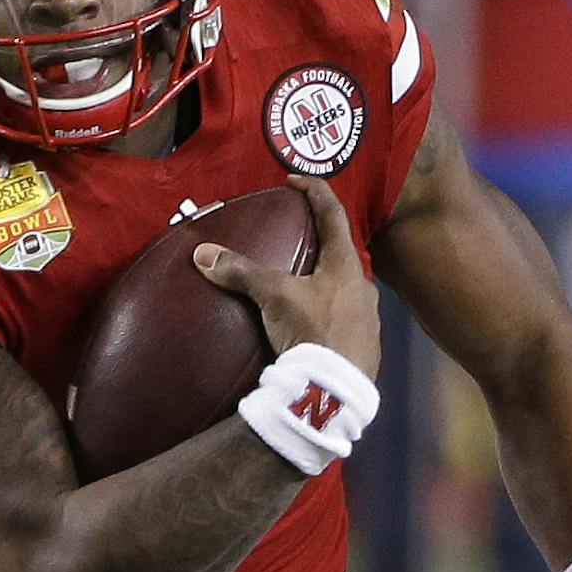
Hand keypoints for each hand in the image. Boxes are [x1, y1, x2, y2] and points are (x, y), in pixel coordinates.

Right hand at [194, 175, 380, 377]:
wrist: (336, 391)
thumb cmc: (312, 331)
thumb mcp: (274, 297)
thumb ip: (241, 272)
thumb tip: (202, 253)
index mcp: (346, 265)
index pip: (333, 214)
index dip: (316, 192)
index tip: (296, 180)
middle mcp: (364, 287)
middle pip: (341, 254)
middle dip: (319, 243)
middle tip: (296, 237)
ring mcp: (368, 318)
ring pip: (345, 289)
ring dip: (324, 282)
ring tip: (299, 284)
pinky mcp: (365, 346)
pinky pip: (345, 319)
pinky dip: (327, 313)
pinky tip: (311, 323)